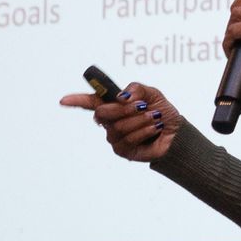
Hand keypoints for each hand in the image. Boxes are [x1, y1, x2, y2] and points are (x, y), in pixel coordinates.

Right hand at [59, 81, 176, 162]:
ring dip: (140, 120)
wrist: (176, 133)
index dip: (76, 101)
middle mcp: (110, 122)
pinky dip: (144, 131)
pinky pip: (128, 139)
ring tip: (154, 118)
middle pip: (102, 113)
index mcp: (114, 106)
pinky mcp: (122, 150)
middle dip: (123, 109)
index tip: (63, 100)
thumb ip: (136, 89)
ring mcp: (115, 137)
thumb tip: (121, 97)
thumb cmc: (161, 112)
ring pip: (118, 126)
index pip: (91, 102)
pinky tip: (154, 129)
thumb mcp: (152, 93)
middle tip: (141, 106)